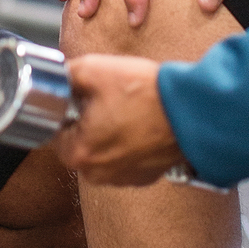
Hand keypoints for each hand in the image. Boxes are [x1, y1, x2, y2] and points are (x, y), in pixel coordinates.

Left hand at [55, 54, 184, 185]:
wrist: (193, 110)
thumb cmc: (147, 94)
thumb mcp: (95, 69)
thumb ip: (67, 74)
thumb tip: (58, 77)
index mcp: (78, 153)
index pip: (56, 131)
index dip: (67, 110)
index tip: (83, 98)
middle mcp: (97, 174)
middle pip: (79, 142)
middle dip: (88, 121)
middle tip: (108, 100)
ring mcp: (123, 178)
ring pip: (103, 150)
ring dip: (109, 132)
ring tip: (128, 110)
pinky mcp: (144, 176)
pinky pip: (125, 157)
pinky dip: (130, 142)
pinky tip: (141, 123)